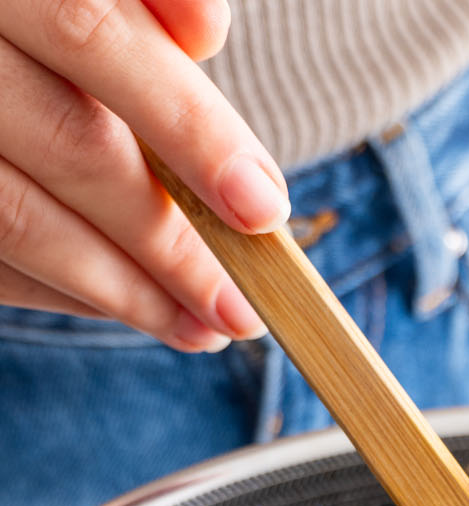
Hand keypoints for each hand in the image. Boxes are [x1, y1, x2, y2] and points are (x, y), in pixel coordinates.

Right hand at [0, 0, 288, 348]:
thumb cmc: (33, 10)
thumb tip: (205, 32)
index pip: (92, 34)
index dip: (186, 126)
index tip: (261, 205)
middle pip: (69, 147)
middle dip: (171, 241)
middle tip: (243, 306)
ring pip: (20, 220)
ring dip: (125, 289)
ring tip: (202, 326)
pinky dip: (65, 292)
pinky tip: (130, 305)